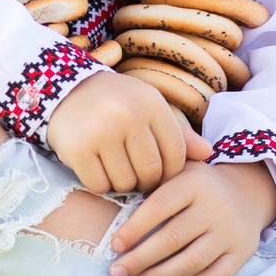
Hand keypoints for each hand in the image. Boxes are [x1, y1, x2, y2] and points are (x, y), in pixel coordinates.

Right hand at [46, 71, 209, 194]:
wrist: (66, 90)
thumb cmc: (117, 103)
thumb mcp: (149, 108)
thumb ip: (179, 133)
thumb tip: (209, 154)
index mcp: (152, 104)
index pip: (176, 154)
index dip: (171, 172)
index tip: (160, 172)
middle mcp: (128, 116)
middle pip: (151, 172)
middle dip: (147, 182)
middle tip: (137, 176)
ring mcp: (101, 132)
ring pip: (125, 183)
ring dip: (123, 183)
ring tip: (116, 167)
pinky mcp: (77, 149)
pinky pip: (100, 185)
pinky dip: (101, 184)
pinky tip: (98, 168)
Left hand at [109, 160, 275, 275]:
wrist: (247, 192)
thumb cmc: (198, 185)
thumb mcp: (179, 169)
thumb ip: (152, 177)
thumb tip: (114, 197)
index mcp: (195, 182)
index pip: (159, 206)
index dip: (134, 228)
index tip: (115, 245)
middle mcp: (215, 207)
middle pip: (173, 239)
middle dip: (140, 259)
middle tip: (117, 272)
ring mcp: (230, 232)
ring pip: (192, 262)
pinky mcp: (241, 253)